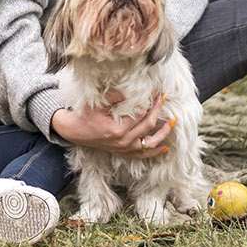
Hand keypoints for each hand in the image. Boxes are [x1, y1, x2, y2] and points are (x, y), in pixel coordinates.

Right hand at [50, 91, 174, 157]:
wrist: (75, 131)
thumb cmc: (85, 115)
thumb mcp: (96, 104)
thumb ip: (113, 98)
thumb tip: (129, 92)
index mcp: (117, 128)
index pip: (140, 113)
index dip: (150, 103)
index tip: (157, 93)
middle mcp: (122, 141)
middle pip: (147, 126)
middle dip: (158, 112)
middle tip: (163, 100)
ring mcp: (123, 149)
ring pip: (150, 142)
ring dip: (163, 133)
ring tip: (172, 122)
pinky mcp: (122, 153)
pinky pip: (142, 154)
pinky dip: (155, 151)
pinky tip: (165, 147)